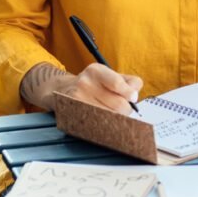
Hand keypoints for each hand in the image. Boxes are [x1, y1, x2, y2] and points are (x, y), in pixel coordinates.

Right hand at [20, 62, 142, 113]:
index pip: (117, 83)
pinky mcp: (74, 114)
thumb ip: (129, 82)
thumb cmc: (94, 84)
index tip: (133, 98)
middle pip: (118, 105)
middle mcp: (84, 83)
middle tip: (123, 108)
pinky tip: (104, 121)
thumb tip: (135, 96)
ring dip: (117, 119)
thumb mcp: (110, 75)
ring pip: (110, 117)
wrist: (63, 89)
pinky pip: (98, 124)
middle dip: (125, 109)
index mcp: (96, 71)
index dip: (128, 92)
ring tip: (112, 113)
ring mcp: (77, 100)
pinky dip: (105, 125)